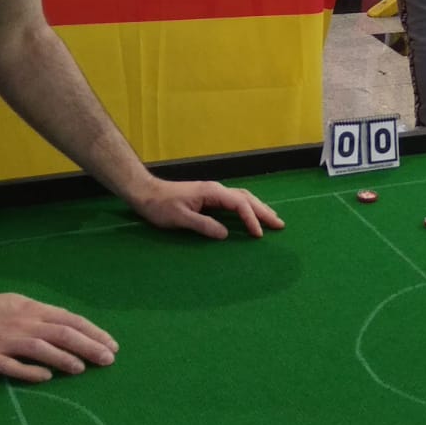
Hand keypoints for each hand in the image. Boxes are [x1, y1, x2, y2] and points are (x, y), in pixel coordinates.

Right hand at [0, 291, 118, 382]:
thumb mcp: (19, 306)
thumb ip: (43, 317)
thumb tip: (72, 329)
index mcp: (32, 310)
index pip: (70, 320)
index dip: (93, 333)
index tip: (112, 346)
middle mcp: (22, 323)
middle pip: (61, 334)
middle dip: (88, 346)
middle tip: (108, 360)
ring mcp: (3, 340)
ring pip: (40, 348)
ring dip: (63, 358)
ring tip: (82, 368)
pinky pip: (10, 365)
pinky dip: (29, 371)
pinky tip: (45, 377)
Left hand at [128, 178, 283, 238]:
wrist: (145, 193)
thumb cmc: (160, 206)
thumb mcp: (180, 218)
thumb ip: (203, 225)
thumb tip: (225, 234)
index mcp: (212, 192)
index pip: (239, 204)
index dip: (251, 219)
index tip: (258, 234)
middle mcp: (216, 189)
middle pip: (247, 198)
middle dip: (264, 211)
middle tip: (280, 225)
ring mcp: (213, 192)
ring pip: (243, 198)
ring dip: (258, 208)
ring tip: (272, 219)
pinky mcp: (209, 197)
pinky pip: (235, 201)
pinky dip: (247, 207)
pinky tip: (251, 214)